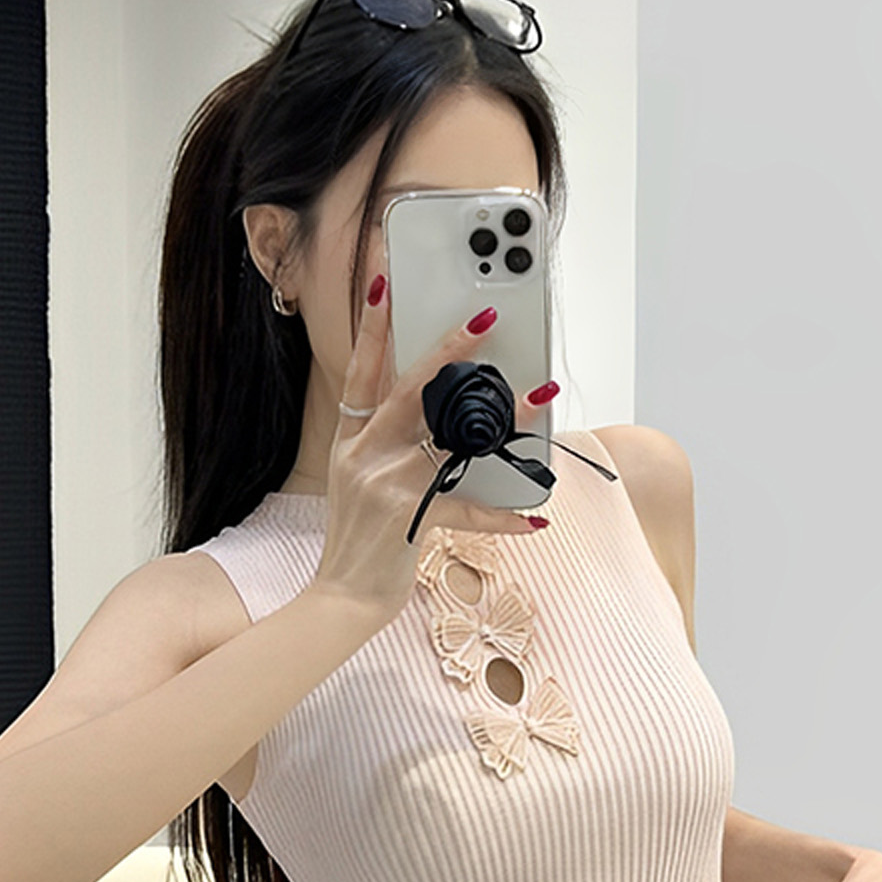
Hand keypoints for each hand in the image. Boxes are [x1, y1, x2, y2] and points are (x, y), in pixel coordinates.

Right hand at [313, 276, 551, 619]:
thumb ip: (393, 450)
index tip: (383, 283)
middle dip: (450, 349)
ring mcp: (384, 482)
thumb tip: (448, 423)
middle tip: (485, 318)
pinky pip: (467, 507)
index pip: (360, 372)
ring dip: (502, 418)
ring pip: (452, 436)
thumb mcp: (363, 484)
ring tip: (539, 398)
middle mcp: (363, 454)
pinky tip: (532, 516)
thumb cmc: (363, 542)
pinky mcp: (407, 514)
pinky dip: (502, 515)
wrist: (342, 598)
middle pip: (410, 388)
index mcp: (351, 442)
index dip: (371, 327)